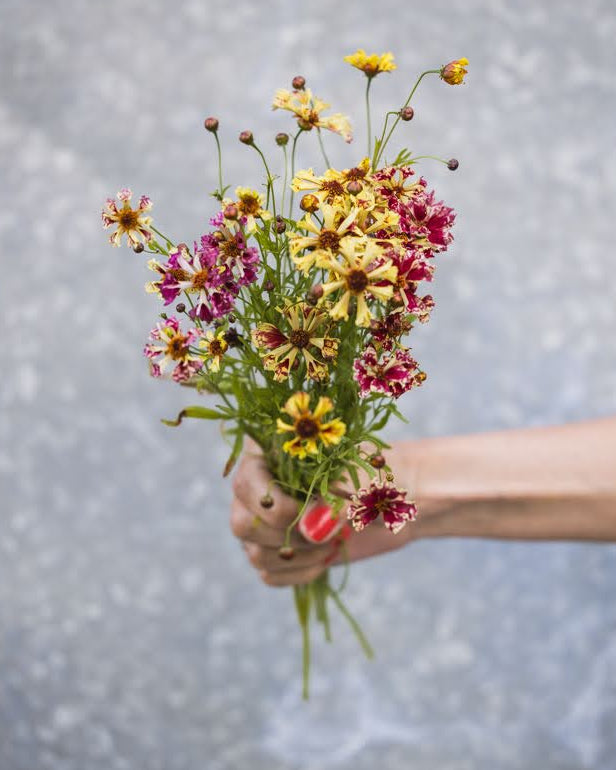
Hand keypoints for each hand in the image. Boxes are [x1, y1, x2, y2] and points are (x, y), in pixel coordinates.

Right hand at [231, 441, 420, 586]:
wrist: (401, 497)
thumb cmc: (379, 476)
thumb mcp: (359, 483)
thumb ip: (334, 502)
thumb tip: (309, 531)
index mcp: (270, 452)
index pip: (245, 484)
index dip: (276, 507)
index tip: (319, 512)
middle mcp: (261, 485)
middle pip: (242, 523)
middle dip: (287, 536)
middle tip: (328, 531)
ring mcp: (267, 519)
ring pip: (255, 553)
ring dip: (298, 557)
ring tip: (333, 542)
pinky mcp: (281, 548)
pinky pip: (270, 574)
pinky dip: (299, 574)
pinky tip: (326, 559)